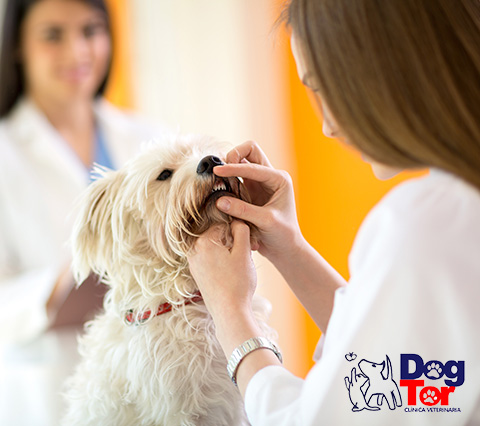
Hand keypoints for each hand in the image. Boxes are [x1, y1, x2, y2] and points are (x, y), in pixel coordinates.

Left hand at [187, 221, 256, 322]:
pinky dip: (220, 261)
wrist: (229, 312)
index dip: (239, 232)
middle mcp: (194, 249)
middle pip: (217, 235)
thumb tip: (236, 220)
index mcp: (204, 241)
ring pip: (214, 247)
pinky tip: (230, 272)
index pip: (225, 224)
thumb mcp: (244, 252)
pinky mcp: (196, 273)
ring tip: (239, 265)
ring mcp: (193, 262)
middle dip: (232, 242)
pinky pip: (209, 258)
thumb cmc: (238, 283)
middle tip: (247, 254)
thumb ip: (241, 230)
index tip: (248, 244)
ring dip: (227, 251)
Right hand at [214, 141, 303, 262]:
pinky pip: (235, 177)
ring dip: (229, 167)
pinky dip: (227, 178)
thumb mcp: (265, 221)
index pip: (253, 165)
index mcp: (279, 179)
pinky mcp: (249, 191)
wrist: (285, 248)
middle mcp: (270, 177)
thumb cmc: (282, 235)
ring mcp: (259, 182)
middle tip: (220, 170)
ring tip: (217, 179)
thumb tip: (219, 200)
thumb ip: (243, 210)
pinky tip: (219, 188)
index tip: (217, 171)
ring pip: (241, 161)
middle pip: (249, 150)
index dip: (234, 167)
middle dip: (234, 155)